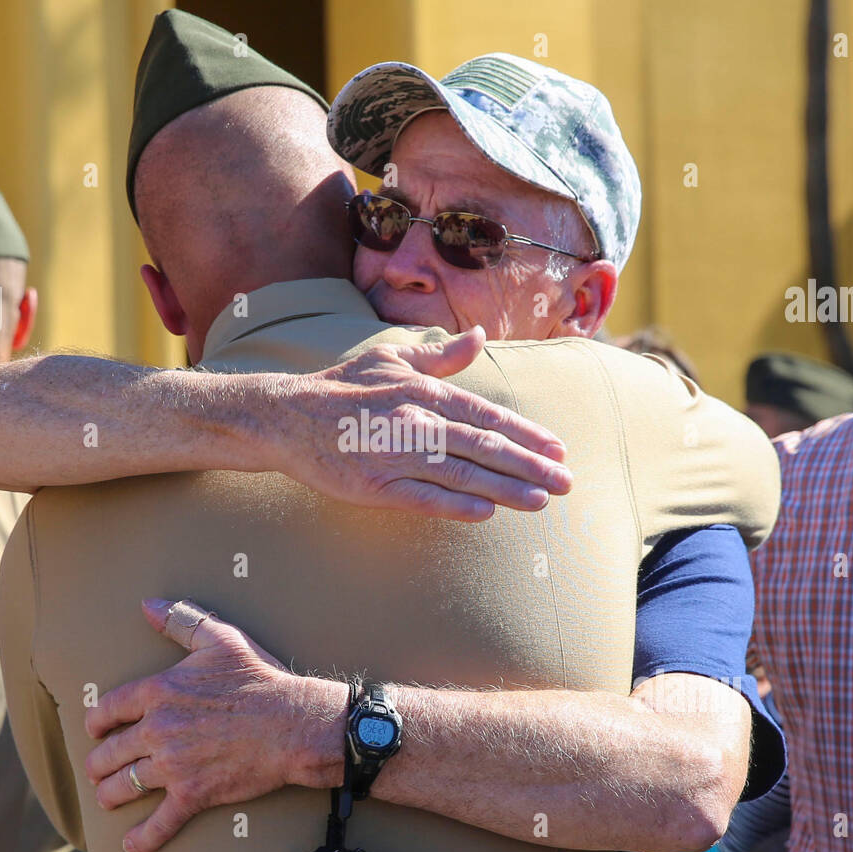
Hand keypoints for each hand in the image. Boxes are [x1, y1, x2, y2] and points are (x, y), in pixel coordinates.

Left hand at [83, 598, 345, 851]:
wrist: (293, 724)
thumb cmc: (260, 679)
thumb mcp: (221, 639)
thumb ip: (182, 621)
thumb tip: (148, 605)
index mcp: (160, 691)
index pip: (109, 709)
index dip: (96, 722)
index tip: (95, 729)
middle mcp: (157, 729)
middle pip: (108, 752)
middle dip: (98, 763)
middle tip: (99, 768)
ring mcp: (173, 765)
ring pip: (124, 786)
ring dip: (110, 794)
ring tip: (109, 796)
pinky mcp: (193, 794)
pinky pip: (158, 822)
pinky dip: (142, 837)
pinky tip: (131, 841)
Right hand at [267, 326, 571, 521]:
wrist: (286, 416)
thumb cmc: (342, 387)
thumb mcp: (391, 358)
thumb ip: (440, 356)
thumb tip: (480, 337)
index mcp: (423, 391)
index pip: (487, 416)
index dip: (526, 434)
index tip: (558, 449)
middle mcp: (414, 421)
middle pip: (484, 446)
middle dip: (531, 466)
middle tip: (566, 483)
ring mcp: (394, 455)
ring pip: (462, 474)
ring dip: (506, 489)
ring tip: (541, 501)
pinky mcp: (373, 486)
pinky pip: (423, 498)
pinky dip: (456, 505)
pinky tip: (486, 514)